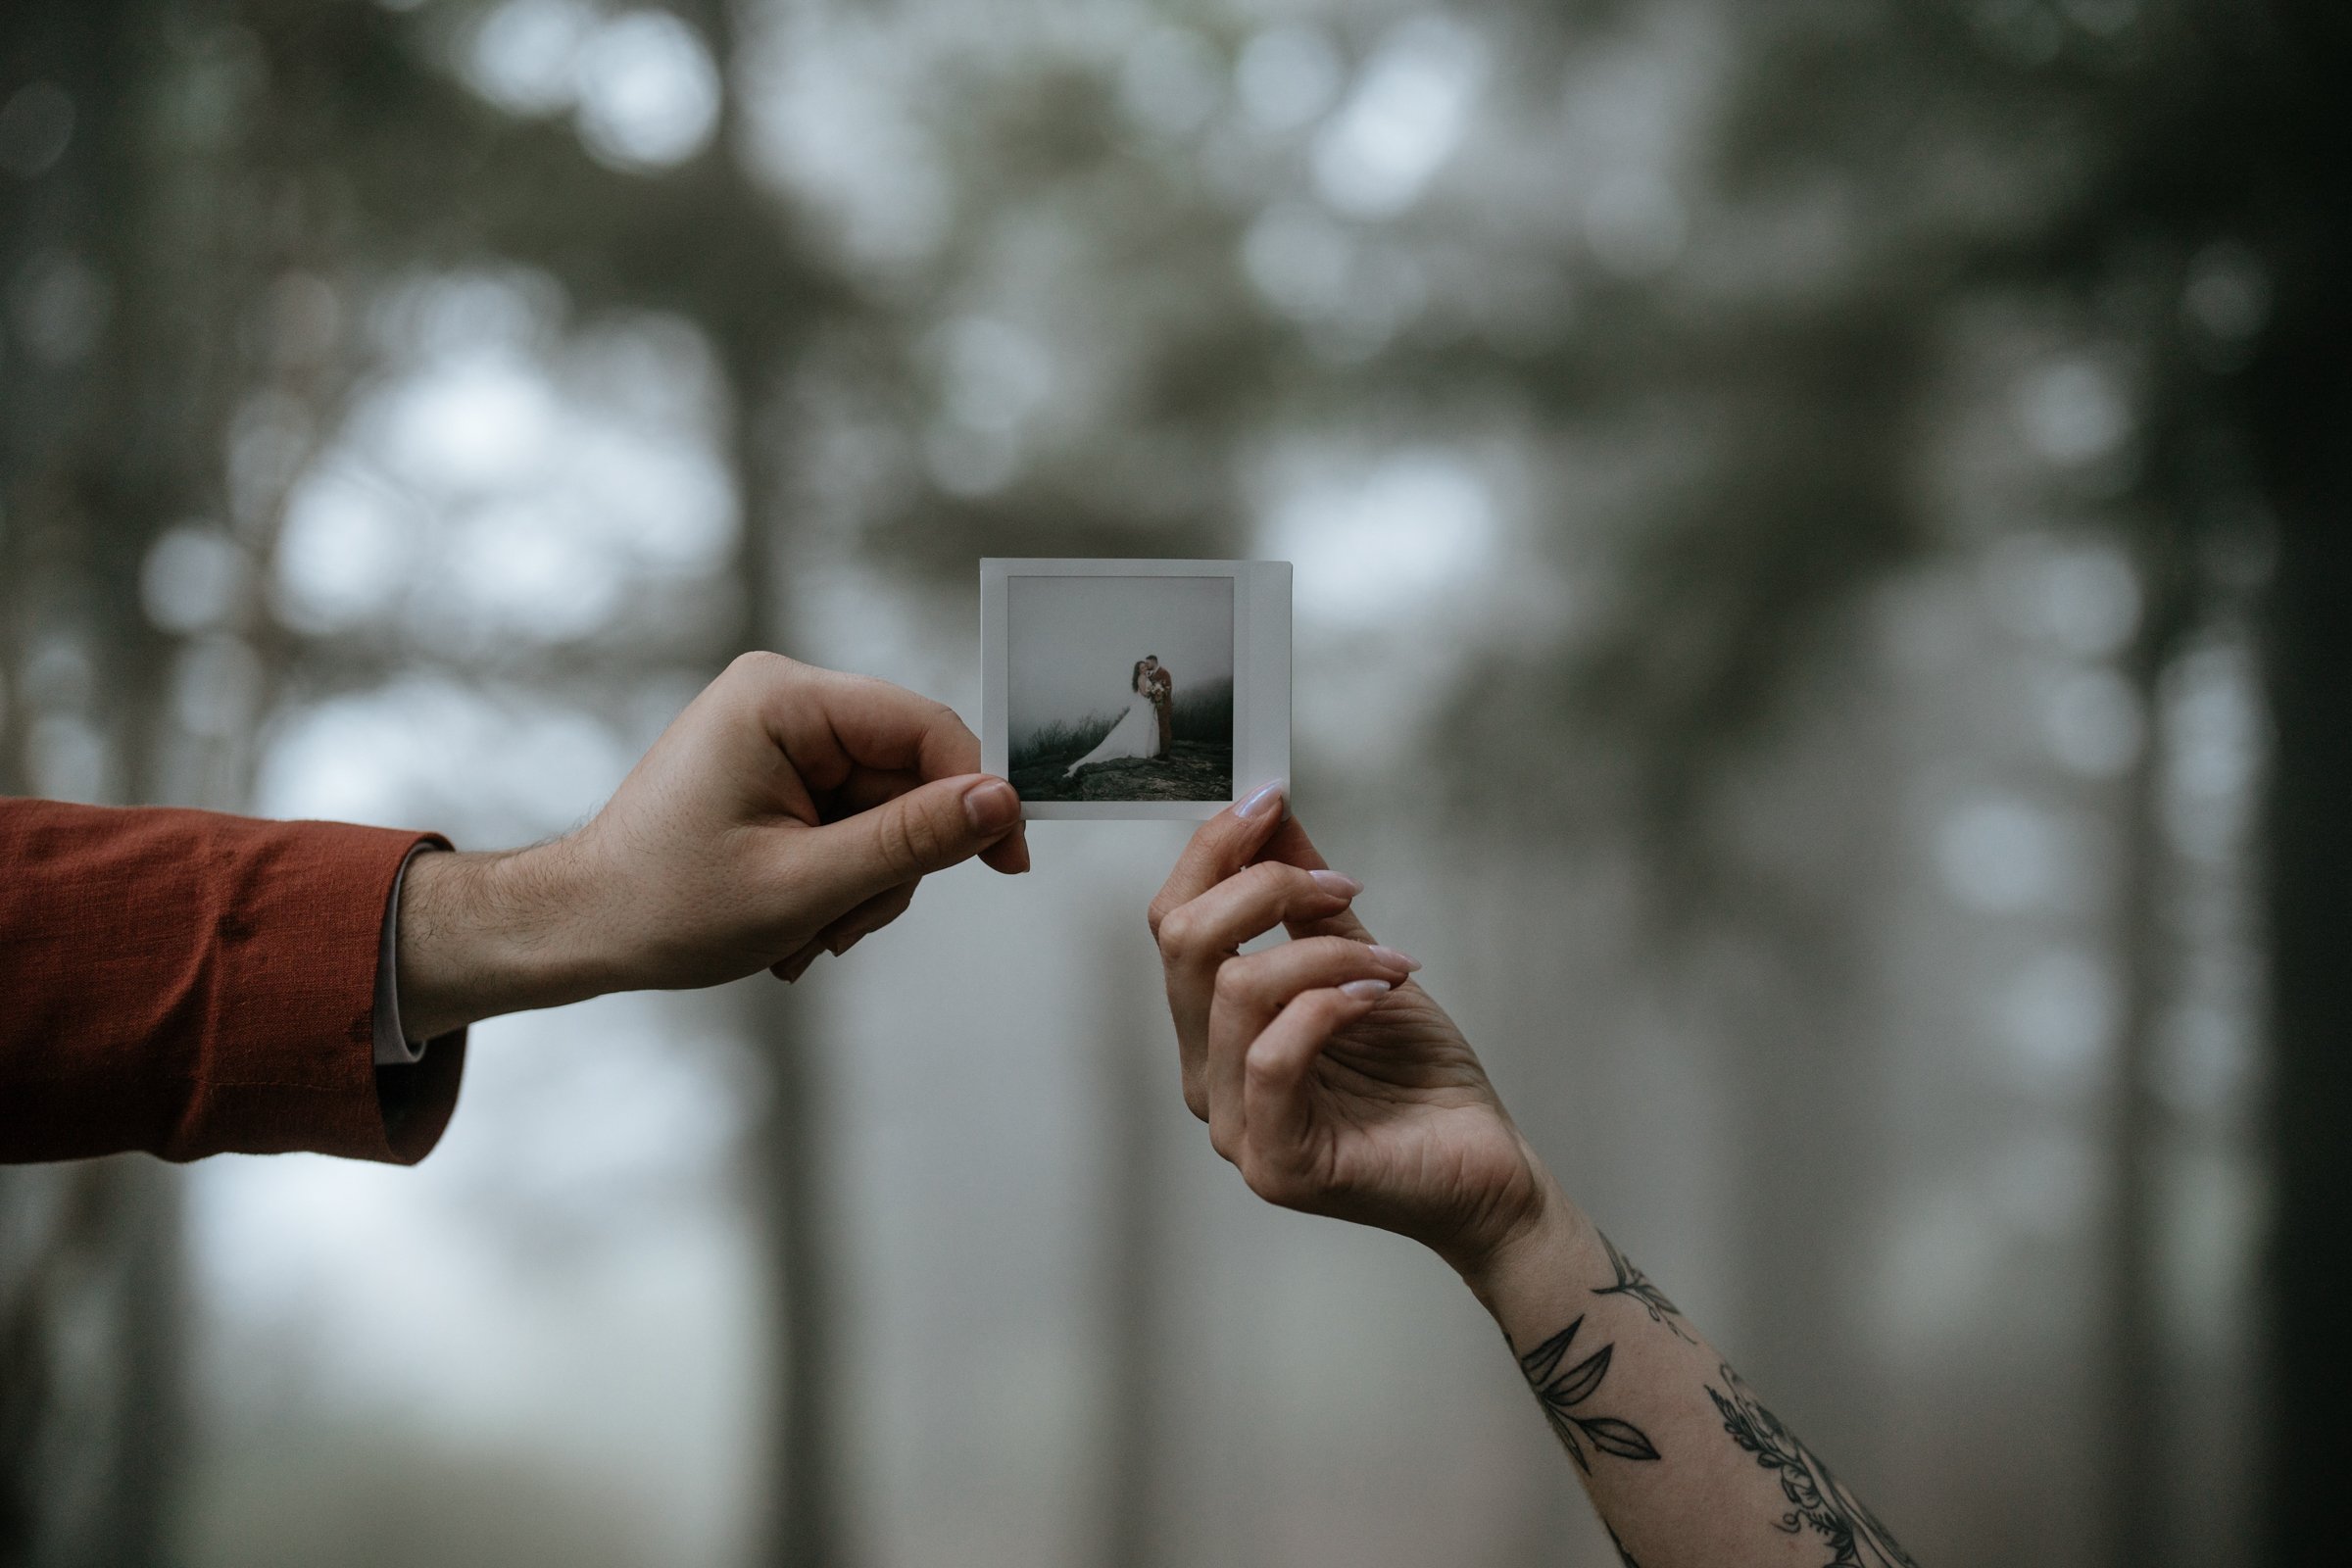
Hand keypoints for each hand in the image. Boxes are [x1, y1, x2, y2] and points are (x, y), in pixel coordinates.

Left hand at [396, 652, 1027, 1036]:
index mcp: (782, 699)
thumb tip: (1002, 803)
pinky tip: (798, 921)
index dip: (976, 793)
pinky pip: (855, 824)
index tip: (1006, 862)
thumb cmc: (665, 906)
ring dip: (865, 886)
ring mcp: (783, 738)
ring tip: (807, 934)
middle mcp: (786, 702)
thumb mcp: (802, 885)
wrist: (580, 930)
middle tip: (843, 925)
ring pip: (889, 812)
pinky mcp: (782, 775)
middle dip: (893, 863)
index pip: (922, 728)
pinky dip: (842, 882)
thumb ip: (910, 841)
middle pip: (910, 776)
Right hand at [1147, 788, 1558, 1275]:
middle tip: (1339, 884)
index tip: (1270, 801)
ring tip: (1388, 960)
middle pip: (1184, 944)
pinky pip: (1272, 1057)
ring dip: (1324, 951)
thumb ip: (1309, 900)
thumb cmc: (1421, 1082)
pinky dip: (1329, 1005)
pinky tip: (1377, 996)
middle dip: (1262, 886)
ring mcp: (1234, 1125)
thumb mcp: (1360, 961)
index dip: (1213, 851)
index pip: (1172, 922)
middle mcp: (1208, 1075)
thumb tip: (1273, 813)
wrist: (1484, 1170)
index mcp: (1214, 1027)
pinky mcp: (1276, 1162)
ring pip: (1234, 990)